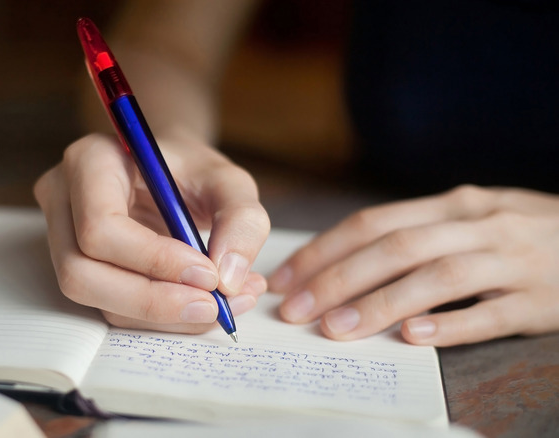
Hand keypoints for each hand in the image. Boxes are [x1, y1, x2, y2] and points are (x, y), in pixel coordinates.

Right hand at [34, 131, 269, 332]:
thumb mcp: (230, 181)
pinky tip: (203, 304)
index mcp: (89, 161)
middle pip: (81, 271)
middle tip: (213, 306)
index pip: (100, 226)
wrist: (171, 173)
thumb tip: (229, 281)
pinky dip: (160, 316)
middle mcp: (62, 199)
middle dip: (151, 300)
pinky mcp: (78, 266)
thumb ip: (242, 221)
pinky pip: (109, 305)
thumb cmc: (193, 169)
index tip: (208, 274)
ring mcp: (60, 236)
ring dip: (159, 315)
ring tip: (222, 307)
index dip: (153, 259)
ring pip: (93, 297)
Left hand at [268, 185, 558, 345]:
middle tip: (296, 311)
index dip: (323, 251)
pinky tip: (413, 339)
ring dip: (381, 303)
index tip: (285, 280)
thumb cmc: (521, 234)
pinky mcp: (539, 300)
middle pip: (395, 247)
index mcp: (451, 205)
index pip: (372, 223)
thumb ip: (416, 234)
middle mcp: (477, 225)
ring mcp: (511, 260)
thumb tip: (343, 263)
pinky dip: (450, 326)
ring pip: (437, 277)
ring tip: (338, 328)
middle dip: (338, 278)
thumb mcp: (470, 219)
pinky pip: (490, 313)